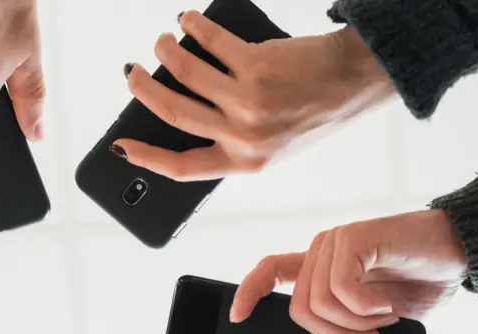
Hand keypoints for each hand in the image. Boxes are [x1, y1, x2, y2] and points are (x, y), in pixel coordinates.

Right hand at [115, 13, 393, 180]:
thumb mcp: (273, 144)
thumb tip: (179, 113)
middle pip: (173, 114)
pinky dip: (194, 27)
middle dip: (143, 90)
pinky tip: (189, 20)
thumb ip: (232, 140)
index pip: (182, 169)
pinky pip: (212, 43)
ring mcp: (249, 101)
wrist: (356, 82)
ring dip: (165, 52)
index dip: (145, 158)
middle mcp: (245, 137)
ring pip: (185, 74)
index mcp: (246, 164)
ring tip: (163, 40)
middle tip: (132, 72)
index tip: (121, 147)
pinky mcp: (259, 66)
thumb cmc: (313, 111)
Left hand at [231, 209, 467, 333]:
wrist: (461, 255)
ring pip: (318, 304)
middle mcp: (322, 250)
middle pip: (298, 309)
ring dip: (353, 326)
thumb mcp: (374, 317)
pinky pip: (341, 289)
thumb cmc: (421, 285)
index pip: (270, 271)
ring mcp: (336, 242)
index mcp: (320, 266)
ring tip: (382, 321)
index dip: (249, 292)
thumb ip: (344, 326)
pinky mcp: (355, 238)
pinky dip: (365, 309)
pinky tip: (387, 308)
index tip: (237, 318)